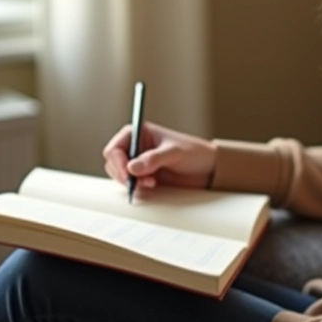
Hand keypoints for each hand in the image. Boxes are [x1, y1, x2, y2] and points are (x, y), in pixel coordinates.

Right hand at [102, 122, 216, 189]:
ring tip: (151, 183)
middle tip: (139, 182)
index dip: (117, 162)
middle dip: (123, 174)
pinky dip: (137, 188)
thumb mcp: (175, 153)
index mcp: (140, 133)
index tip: (127, 174)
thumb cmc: (194, 153)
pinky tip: (152, 185)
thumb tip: (131, 168)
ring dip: (131, 182)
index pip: (115, 147)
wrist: (208, 169)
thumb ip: (153, 159)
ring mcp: (139, 162)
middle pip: (113, 163)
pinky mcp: (144, 176)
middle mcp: (136, 147)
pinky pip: (131, 184)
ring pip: (119, 175)